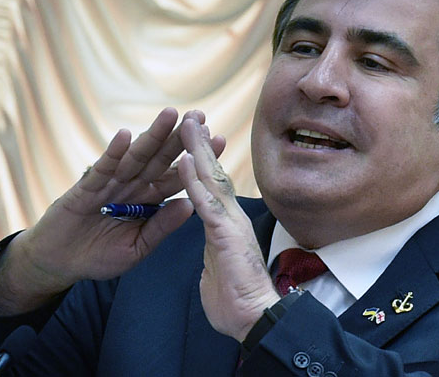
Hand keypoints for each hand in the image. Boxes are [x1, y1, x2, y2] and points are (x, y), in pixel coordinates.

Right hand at [0, 108, 224, 314]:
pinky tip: (125, 136)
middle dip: (180, 137)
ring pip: (135, 157)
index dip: (198, 158)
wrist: (59, 264)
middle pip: (160, 157)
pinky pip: (102, 169)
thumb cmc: (99, 256)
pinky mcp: (86, 188)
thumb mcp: (137, 247)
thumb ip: (161, 227)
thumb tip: (191, 205)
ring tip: (170, 115)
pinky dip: (113, 153)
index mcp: (149, 200)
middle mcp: (133, 186)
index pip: (178, 175)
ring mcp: (110, 184)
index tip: (220, 140)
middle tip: (200, 114)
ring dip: (152, 135)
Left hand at [178, 118, 279, 341]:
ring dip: (196, 150)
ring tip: (186, 124)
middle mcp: (231, 217)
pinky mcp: (226, 234)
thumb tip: (212, 253)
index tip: (193, 141)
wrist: (254, 320)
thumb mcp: (218, 269)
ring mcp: (230, 223)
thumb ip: (214, 254)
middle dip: (200, 144)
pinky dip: (193, 180)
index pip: (213, 187)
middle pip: (213, 173)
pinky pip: (205, 202)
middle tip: (191, 117)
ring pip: (211, 179)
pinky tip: (183, 160)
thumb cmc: (236, 302)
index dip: (202, 163)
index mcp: (227, 225)